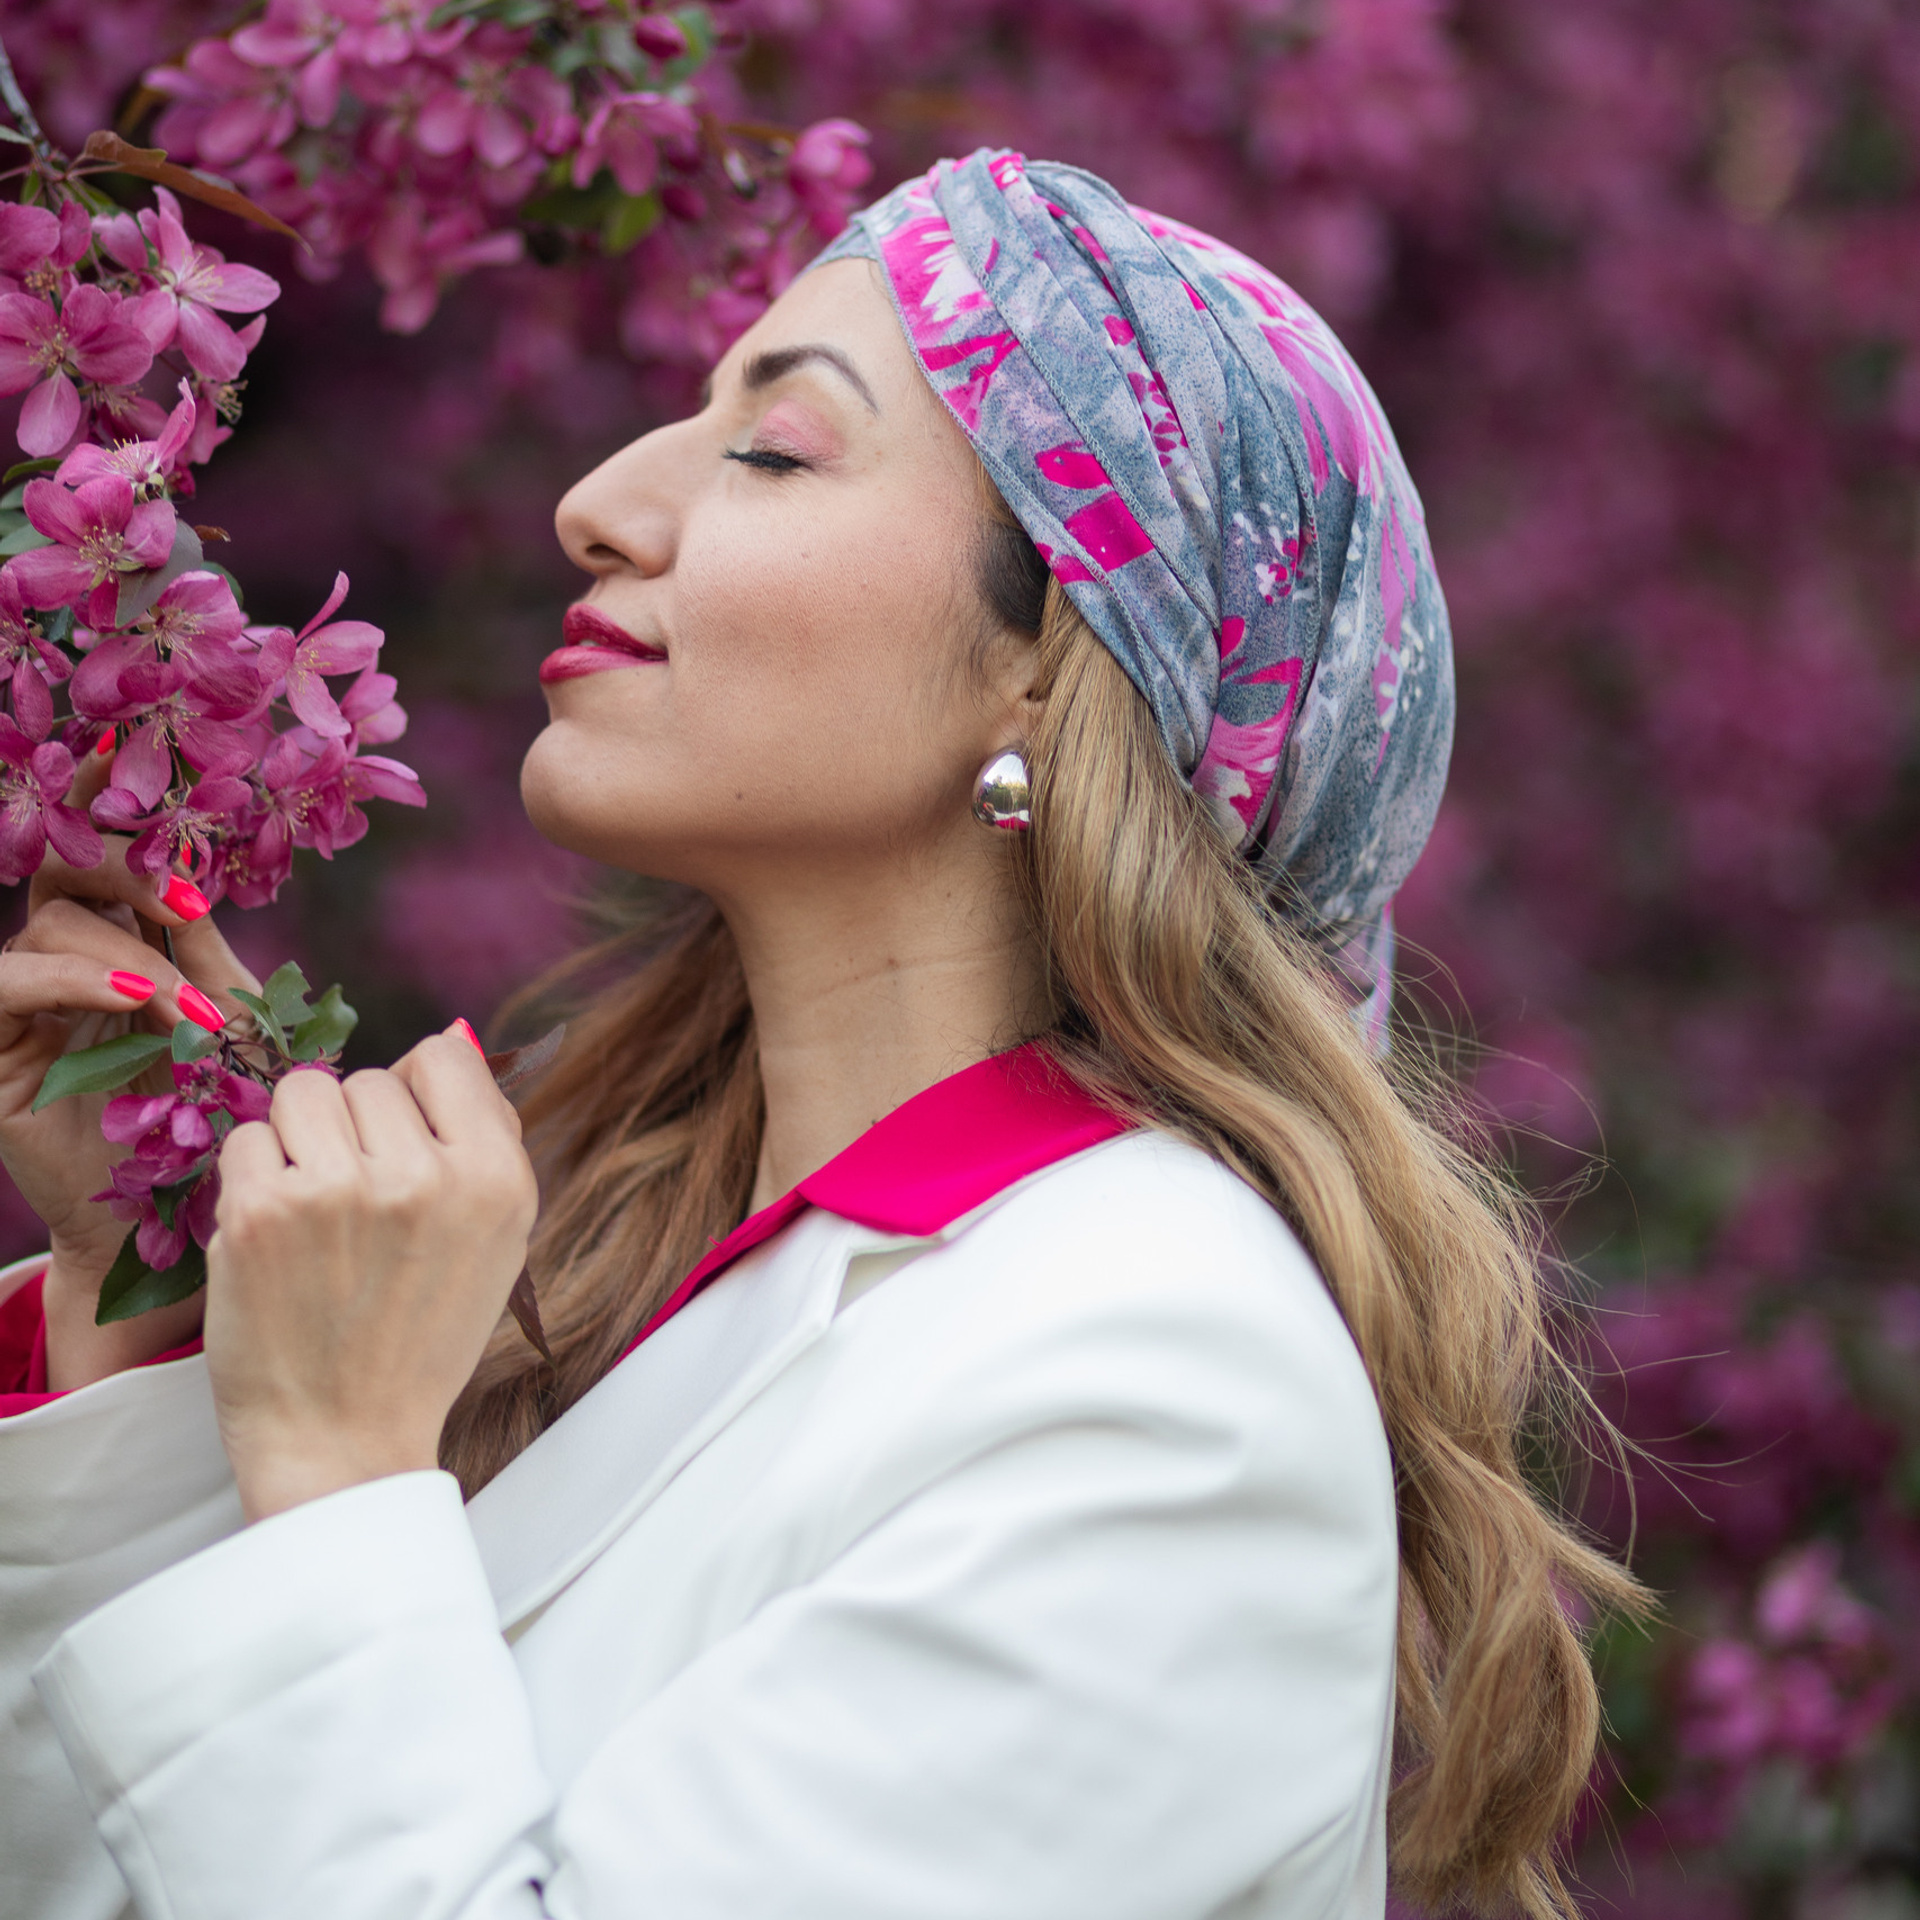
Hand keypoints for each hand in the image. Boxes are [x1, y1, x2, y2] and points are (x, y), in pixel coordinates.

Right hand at [0, 751, 263, 1387]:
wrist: (194, 1233)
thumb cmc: (231, 1134)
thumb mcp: (236, 1031)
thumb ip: (215, 957)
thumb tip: (215, 873)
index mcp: (128, 951)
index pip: (109, 859)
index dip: (119, 809)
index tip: (155, 765)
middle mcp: (69, 968)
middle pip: (65, 868)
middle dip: (124, 862)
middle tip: (186, 899)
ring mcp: (28, 1009)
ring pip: (51, 922)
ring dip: (132, 951)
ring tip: (192, 1010)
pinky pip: (3, 982)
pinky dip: (71, 976)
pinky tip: (135, 997)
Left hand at [204, 1027, 538, 1521]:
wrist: (345, 1438)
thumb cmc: (420, 1336)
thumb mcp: (496, 1240)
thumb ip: (483, 1137)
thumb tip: (452, 1038)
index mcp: (497, 1178)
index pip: (443, 1054)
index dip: (416, 1095)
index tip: (405, 1147)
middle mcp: (425, 1177)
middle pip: (370, 1077)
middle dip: (356, 1129)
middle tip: (358, 1209)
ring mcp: (339, 1191)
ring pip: (303, 1093)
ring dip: (299, 1140)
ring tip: (315, 1214)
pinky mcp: (261, 1212)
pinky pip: (246, 1138)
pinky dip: (253, 1178)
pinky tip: (277, 1236)